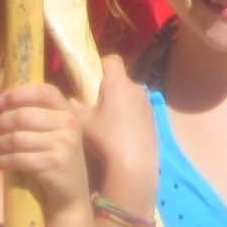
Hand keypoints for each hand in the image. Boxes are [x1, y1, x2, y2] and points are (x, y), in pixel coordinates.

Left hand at [0, 84, 88, 213]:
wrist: (70, 194)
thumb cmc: (53, 158)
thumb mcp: (45, 133)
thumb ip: (22, 114)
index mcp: (67, 112)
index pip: (43, 91)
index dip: (17, 94)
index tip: (0, 104)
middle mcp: (69, 124)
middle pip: (22, 116)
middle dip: (0, 124)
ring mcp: (64, 144)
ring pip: (17, 138)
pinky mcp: (54, 164)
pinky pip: (19, 158)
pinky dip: (3, 160)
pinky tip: (0, 162)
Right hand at [83, 53, 157, 212]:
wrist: (134, 166)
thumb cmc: (105, 139)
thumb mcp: (81, 122)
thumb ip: (73, 106)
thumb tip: (71, 99)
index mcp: (118, 83)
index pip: (112, 60)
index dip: (101, 65)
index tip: (91, 79)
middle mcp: (137, 88)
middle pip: (121, 79)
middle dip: (109, 88)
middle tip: (96, 105)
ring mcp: (148, 104)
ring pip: (131, 95)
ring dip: (121, 103)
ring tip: (109, 123)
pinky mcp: (155, 119)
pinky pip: (139, 110)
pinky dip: (130, 116)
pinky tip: (122, 135)